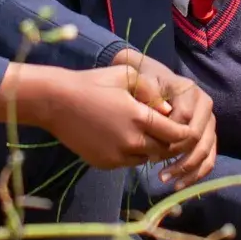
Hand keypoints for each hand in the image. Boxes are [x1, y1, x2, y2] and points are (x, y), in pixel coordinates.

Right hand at [0, 62, 192, 171]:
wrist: (56, 102)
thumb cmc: (92, 83)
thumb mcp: (125, 75)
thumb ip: (151, 90)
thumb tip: (168, 110)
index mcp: (139, 118)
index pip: (176, 134)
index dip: (184, 133)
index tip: (185, 128)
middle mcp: (131, 141)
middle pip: (164, 150)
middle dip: (169, 143)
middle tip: (167, 132)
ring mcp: (117, 155)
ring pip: (147, 159)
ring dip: (151, 149)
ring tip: (145, 134)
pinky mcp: (105, 164)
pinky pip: (128, 163)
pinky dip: (132, 154)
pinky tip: (125, 139)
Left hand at [120, 51, 216, 185]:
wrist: (157, 81)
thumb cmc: (148, 85)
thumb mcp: (145, 84)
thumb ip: (152, 97)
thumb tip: (163, 116)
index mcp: (191, 92)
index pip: (184, 118)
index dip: (168, 135)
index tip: (148, 145)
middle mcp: (206, 107)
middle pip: (197, 137)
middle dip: (175, 153)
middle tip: (152, 162)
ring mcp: (210, 123)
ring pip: (206, 151)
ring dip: (186, 168)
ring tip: (164, 179)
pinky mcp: (210, 138)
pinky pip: (209, 160)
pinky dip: (195, 175)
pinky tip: (178, 185)